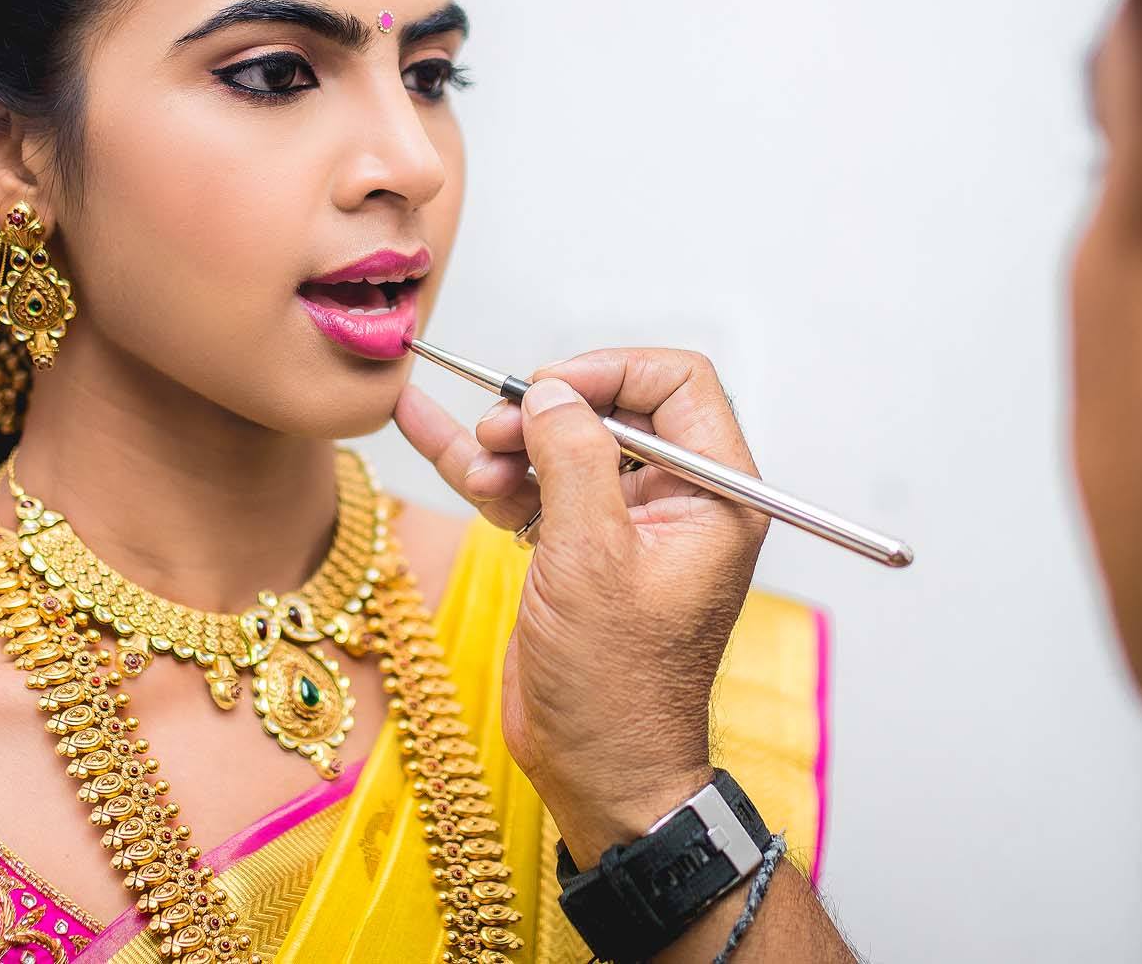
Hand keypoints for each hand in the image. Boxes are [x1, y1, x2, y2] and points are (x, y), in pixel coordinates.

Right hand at [393, 348, 769, 862]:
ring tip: (477, 466)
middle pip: (612, 409)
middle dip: (548, 412)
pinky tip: (427, 424)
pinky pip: (532, 486)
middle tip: (499, 431)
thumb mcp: (592, 559)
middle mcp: (677, 501)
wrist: (597, 769)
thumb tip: (553, 393)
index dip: (611, 372)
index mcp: (714, 496)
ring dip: (510, 445)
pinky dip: (487, 467)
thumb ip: (574, 459)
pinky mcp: (578, 550)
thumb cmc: (619, 688)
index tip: (551, 391)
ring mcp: (624, 525)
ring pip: (563, 445)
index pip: (678, 385)